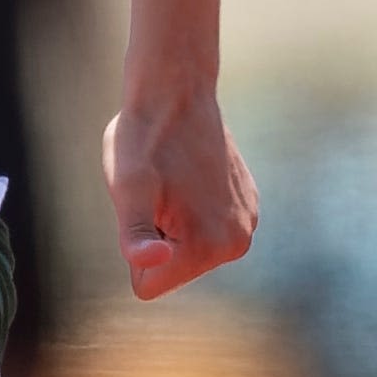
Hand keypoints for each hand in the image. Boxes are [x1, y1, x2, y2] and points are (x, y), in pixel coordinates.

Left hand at [102, 76, 256, 301]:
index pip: (148, 285)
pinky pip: (205, 228)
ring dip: (173, 222)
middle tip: (159, 193)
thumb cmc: (144, 140)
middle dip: (158, 237)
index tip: (147, 207)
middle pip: (172, 269)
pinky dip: (193, 207)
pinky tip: (190, 175)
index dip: (136, 247)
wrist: (178, 92)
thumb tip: (152, 261)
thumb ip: (135, 235)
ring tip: (174, 183)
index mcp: (207, 248)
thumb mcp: (127, 190)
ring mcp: (248, 224)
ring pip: (188, 249)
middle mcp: (237, 244)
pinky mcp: (249, 207)